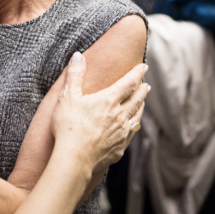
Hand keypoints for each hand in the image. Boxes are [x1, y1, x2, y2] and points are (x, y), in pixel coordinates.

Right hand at [51, 55, 148, 174]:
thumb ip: (75, 74)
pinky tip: (133, 126)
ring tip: (143, 102)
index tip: (144, 66)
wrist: (74, 158)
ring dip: (141, 106)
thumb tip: (78, 55)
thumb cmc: (69, 126)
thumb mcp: (67, 96)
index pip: (129, 83)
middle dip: (142, 90)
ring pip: (137, 116)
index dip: (137, 73)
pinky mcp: (119, 148)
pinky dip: (135, 125)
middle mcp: (120, 115)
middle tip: (146, 84)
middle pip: (137, 99)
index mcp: (109, 100)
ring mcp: (122, 133)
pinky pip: (132, 133)